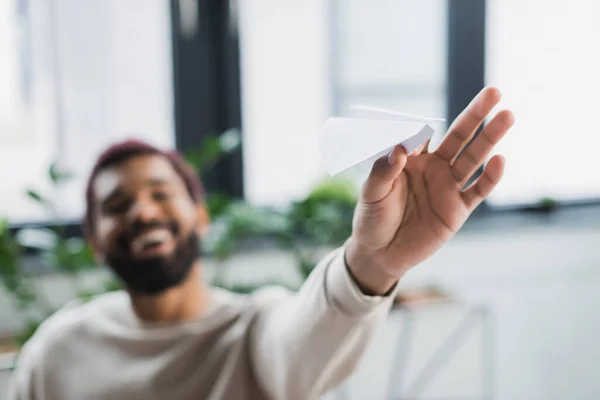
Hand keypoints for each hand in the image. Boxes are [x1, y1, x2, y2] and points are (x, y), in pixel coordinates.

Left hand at [346, 87, 514, 294]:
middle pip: (459, 138)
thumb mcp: (371, 194)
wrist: (380, 253)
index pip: (425, 133)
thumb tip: (399, 149)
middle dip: (475, 115)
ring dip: (490, 138)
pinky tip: (499, 160)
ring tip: (506, 115)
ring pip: (473, 158)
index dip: (424, 127)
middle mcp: (434, 168)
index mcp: (411, 159)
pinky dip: (489, 178)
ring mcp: (448, 187)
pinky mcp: (458, 210)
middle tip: (493, 92)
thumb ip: (382, 171)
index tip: (416, 132)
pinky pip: (478, 191)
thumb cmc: (372, 219)